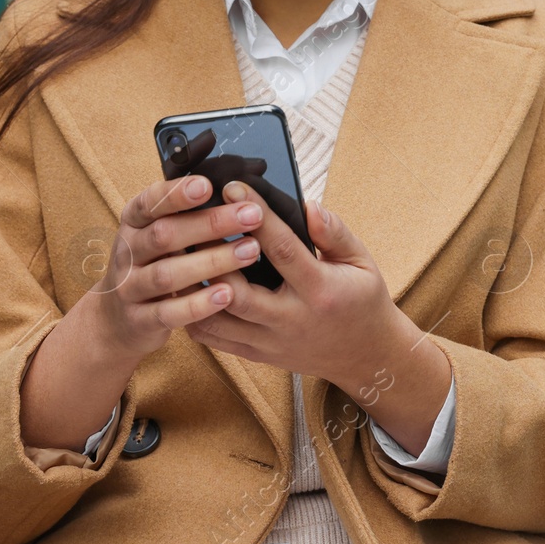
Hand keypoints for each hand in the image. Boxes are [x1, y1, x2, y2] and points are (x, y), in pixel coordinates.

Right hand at [88, 175, 270, 362]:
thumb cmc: (153, 264)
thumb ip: (186, 214)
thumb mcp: (158, 234)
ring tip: (251, 251)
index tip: (208, 185)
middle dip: (210, 223)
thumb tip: (237, 190)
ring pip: (168, 274)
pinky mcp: (139, 321)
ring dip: (212, 261)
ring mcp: (129, 288)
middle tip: (252, 215)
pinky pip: (168, 313)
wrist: (116, 320)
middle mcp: (127, 253)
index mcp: (133, 224)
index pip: (149, 203)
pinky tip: (228, 294)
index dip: (176, 194)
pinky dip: (198, 304)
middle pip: (164, 235)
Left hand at [183, 182, 417, 393]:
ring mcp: (269, 341)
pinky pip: (211, 339)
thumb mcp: (362, 261)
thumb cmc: (362, 300)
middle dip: (210, 256)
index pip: (282, 248)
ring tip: (180, 254)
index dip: (256, 217)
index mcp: (319, 290)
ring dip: (193, 287)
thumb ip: (334, 232)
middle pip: (236, 291)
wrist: (364, 356)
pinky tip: (186, 287)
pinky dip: (193, 312)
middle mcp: (290, 319)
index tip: (233, 187)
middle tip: (192, 224)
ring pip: (215, 319)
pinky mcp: (255, 354)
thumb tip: (306, 205)